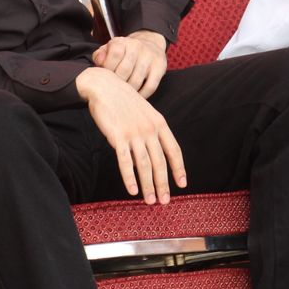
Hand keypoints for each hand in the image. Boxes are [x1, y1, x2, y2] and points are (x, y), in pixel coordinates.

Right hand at [76, 67, 186, 203]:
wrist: (106, 86)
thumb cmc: (125, 102)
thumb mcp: (146, 113)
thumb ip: (153, 130)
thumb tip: (157, 150)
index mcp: (160, 123)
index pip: (174, 150)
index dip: (179, 168)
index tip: (182, 184)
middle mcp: (150, 129)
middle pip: (160, 162)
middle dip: (163, 184)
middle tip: (165, 201)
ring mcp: (135, 133)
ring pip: (145, 165)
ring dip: (148, 185)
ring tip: (150, 201)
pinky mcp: (118, 136)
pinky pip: (126, 161)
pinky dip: (130, 177)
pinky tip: (133, 191)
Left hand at [92, 30, 167, 97]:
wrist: (150, 43)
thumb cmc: (125, 51)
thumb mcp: (110, 49)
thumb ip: (100, 56)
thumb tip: (99, 63)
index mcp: (122, 42)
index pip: (114, 55)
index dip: (107, 70)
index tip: (105, 78)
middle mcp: (136, 47)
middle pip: (124, 70)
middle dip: (116, 84)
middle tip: (113, 90)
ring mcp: (149, 57)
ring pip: (136, 81)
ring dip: (128, 91)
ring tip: (123, 95)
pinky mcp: (160, 67)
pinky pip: (151, 86)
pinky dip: (142, 95)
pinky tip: (136, 97)